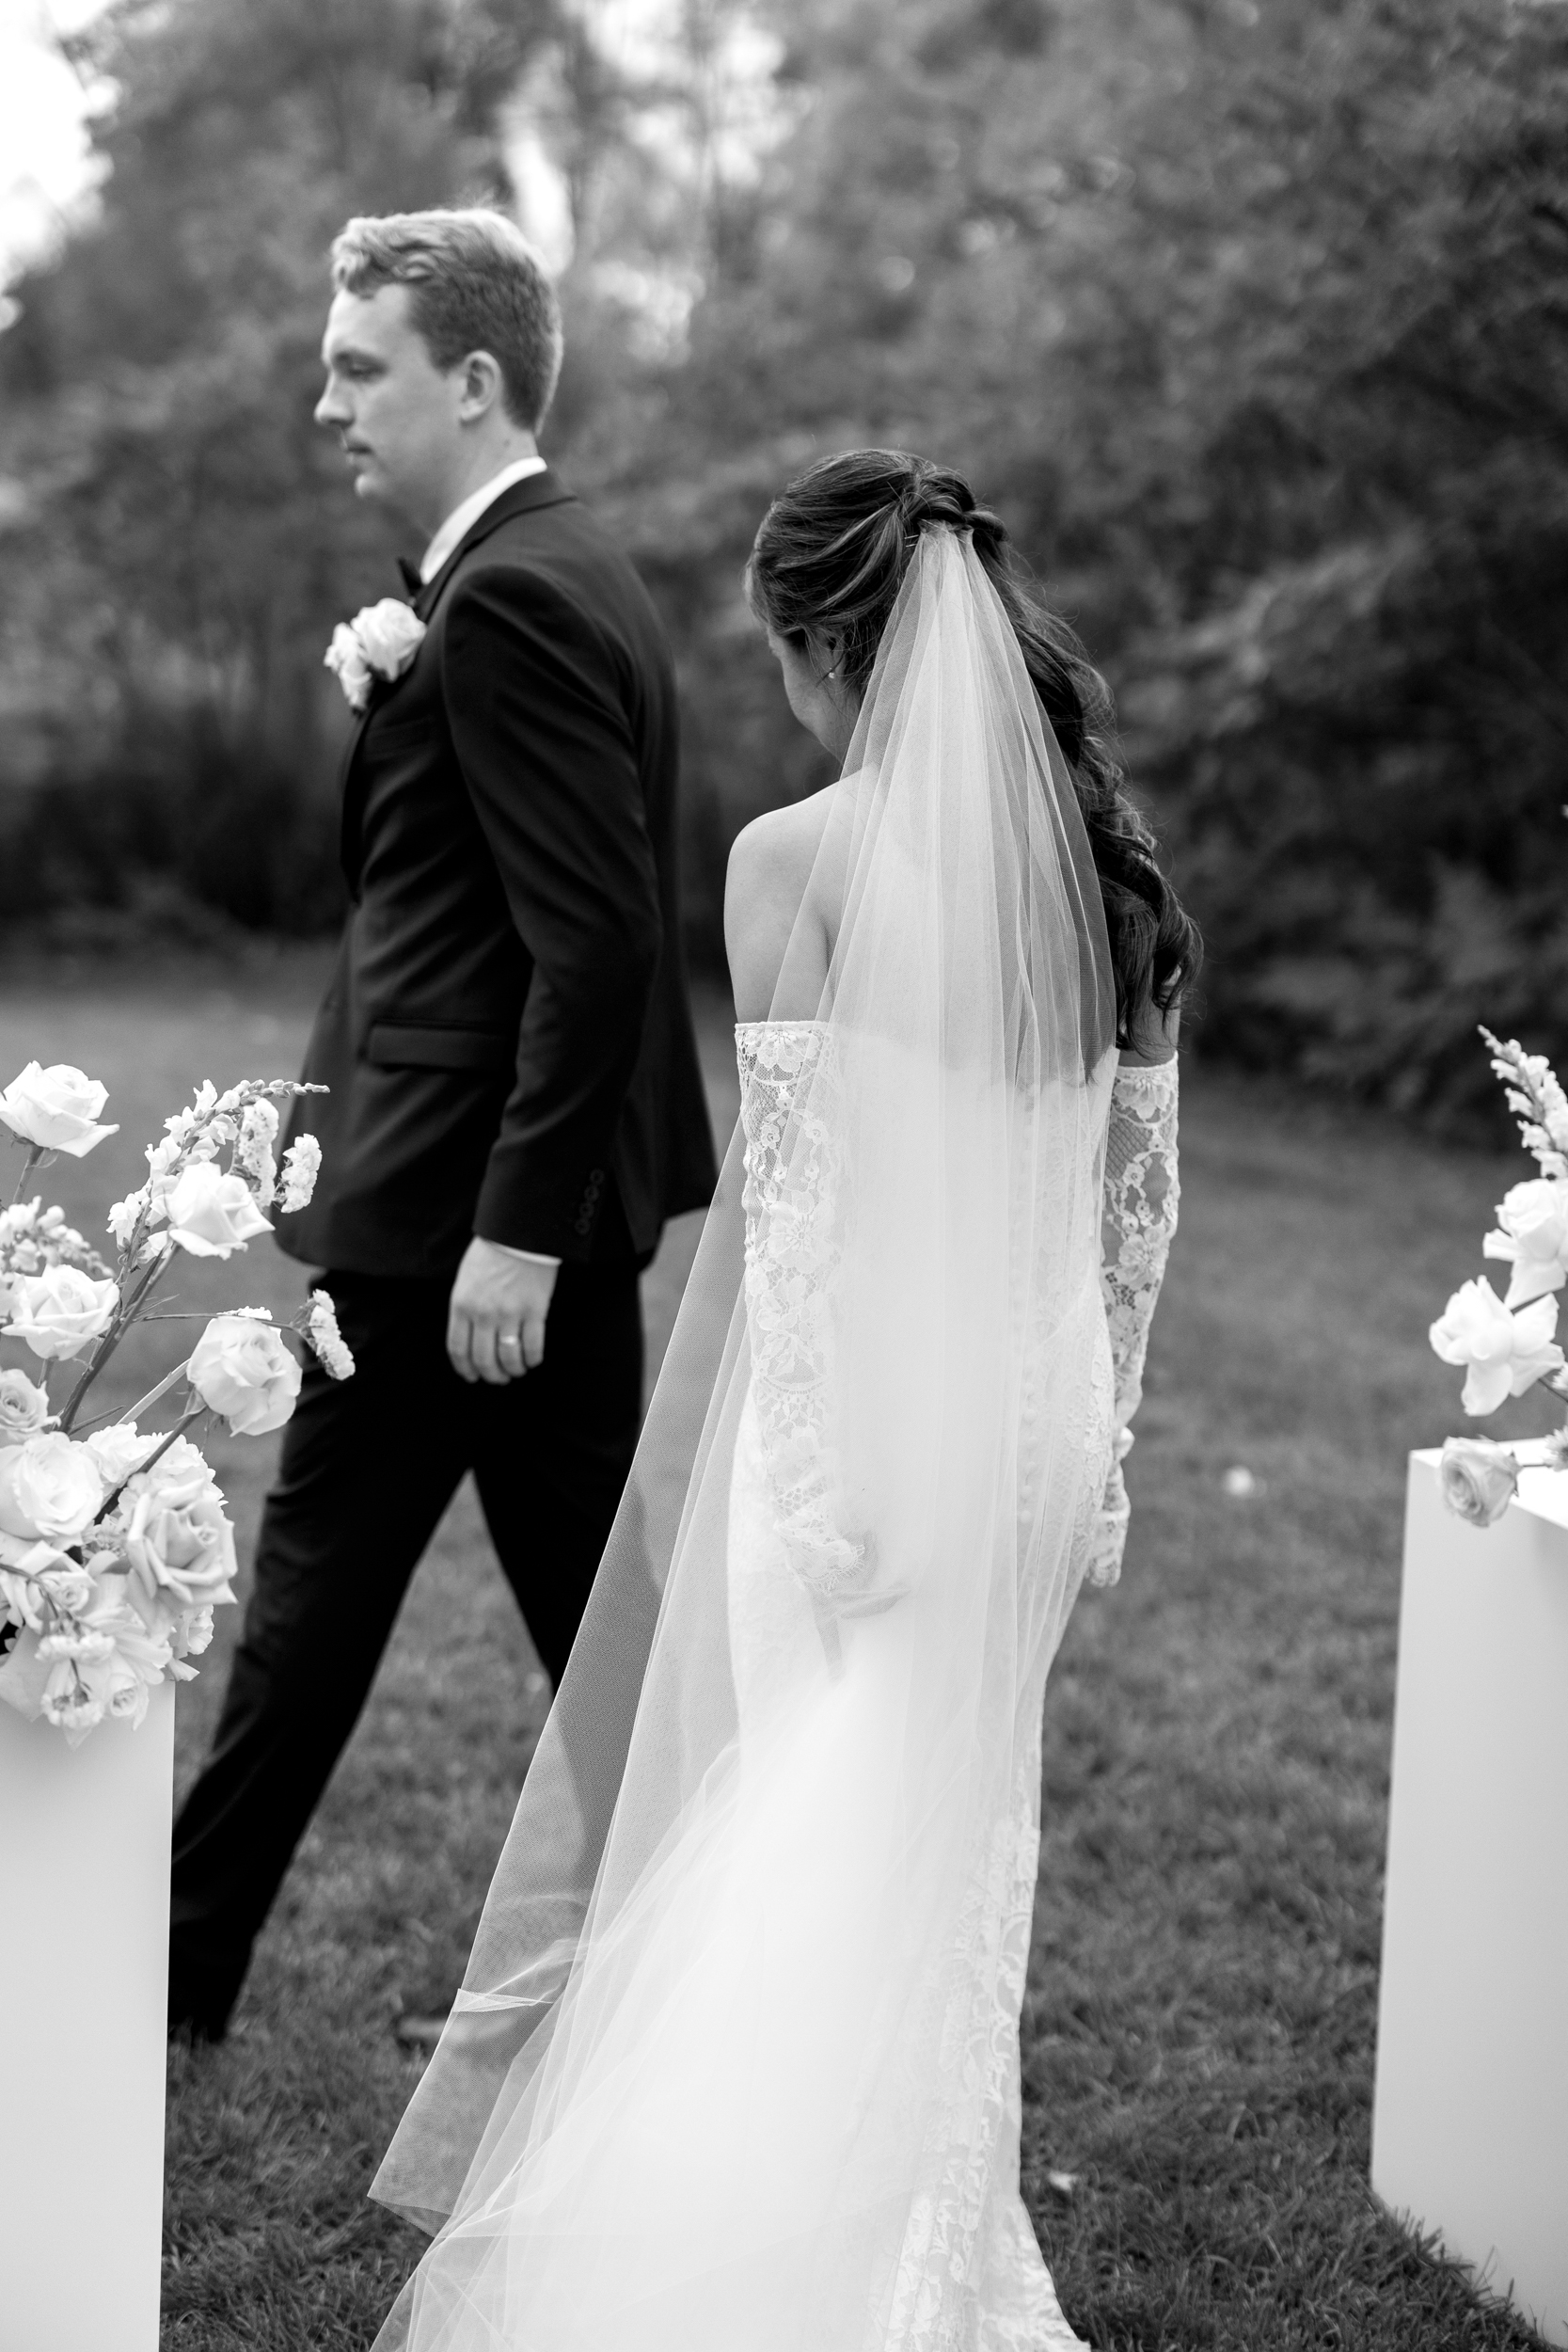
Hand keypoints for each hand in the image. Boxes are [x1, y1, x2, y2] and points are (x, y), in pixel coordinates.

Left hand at [447, 1239, 557, 1384]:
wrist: (518, 1234)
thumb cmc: (490, 1255)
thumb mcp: (465, 1281)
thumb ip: (464, 1311)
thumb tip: (470, 1339)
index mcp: (462, 1306)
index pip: (459, 1350)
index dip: (466, 1369)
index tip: (472, 1376)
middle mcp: (483, 1314)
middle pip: (484, 1360)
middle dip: (491, 1376)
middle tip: (499, 1378)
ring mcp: (510, 1314)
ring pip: (509, 1358)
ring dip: (513, 1370)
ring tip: (517, 1370)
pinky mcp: (534, 1311)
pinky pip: (533, 1347)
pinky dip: (533, 1359)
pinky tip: (533, 1359)